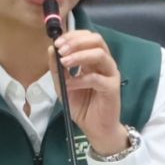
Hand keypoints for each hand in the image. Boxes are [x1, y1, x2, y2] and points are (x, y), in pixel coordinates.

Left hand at [53, 29, 127, 154]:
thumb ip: (57, 69)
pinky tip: (70, 85)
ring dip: (79, 55)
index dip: (72, 36)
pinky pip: (97, 78)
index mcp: (93, 60)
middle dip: (76, 41)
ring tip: (64, 62)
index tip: (57, 42)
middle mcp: (104, 63)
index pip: (88, 37)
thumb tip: (51, 49)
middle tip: (61, 49)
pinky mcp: (112, 88)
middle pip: (96, 40)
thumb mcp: (63, 86)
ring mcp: (110, 74)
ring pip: (100, 54)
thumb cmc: (82, 106)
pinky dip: (80, 79)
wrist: (95, 128)